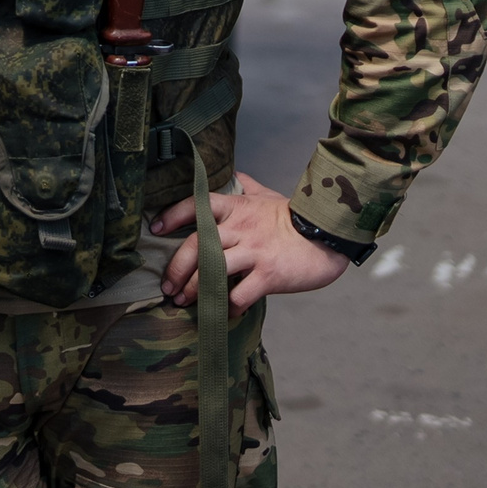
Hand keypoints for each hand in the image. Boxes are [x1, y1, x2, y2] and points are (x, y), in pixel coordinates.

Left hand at [152, 171, 351, 317]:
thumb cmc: (295, 218)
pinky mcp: (268, 275)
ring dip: (194, 291)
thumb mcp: (268, 196)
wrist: (329, 237)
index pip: (196, 206)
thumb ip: (248, 186)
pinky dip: (227, 307)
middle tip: (167, 286)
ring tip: (184, 302)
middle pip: (197, 246)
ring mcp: (254, 252)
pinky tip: (223, 313)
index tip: (156, 229)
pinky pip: (239, 295)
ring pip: (212, 272)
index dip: (172, 216)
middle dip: (176, 269)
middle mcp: (241, 229)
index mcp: (237, 208)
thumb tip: (235, 174)